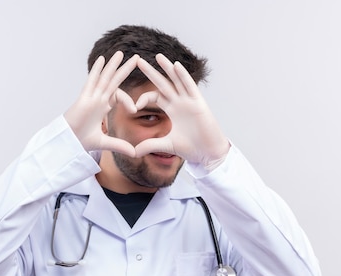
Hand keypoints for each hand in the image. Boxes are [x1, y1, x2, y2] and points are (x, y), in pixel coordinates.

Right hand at [64, 51, 138, 156]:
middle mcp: (97, 99)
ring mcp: (91, 97)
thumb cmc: (81, 140)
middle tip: (137, 58)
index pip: (118, 96)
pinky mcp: (84, 99)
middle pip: (113, 80)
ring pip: (104, 78)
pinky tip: (102, 59)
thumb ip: (120, 145)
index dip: (128, 100)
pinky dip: (96, 71)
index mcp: (102, 107)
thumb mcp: (105, 142)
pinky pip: (91, 81)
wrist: (68, 142)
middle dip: (124, 69)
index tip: (135, 110)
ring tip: (122, 53)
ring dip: (113, 65)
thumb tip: (135, 153)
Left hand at [134, 54, 229, 169]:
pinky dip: (183, 76)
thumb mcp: (167, 145)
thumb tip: (133, 152)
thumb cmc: (191, 148)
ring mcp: (190, 101)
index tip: (134, 106)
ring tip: (158, 56)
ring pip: (176, 81)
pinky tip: (175, 66)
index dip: (144, 97)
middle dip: (151, 73)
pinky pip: (190, 87)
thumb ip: (150, 145)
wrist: (208, 153)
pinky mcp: (199, 103)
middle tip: (138, 61)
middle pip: (163, 84)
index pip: (155, 96)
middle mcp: (180, 102)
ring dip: (167, 68)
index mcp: (172, 110)